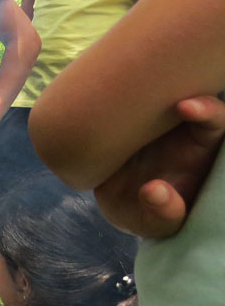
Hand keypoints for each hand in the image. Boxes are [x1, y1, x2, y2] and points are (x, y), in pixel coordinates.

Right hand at [94, 95, 224, 237]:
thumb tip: (154, 190)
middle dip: (175, 81)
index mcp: (199, 151)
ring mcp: (152, 120)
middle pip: (185, 92)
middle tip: (147, 81)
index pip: (214, 121)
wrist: (118, 203)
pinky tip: (92, 98)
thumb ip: (162, 214)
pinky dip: (111, 97)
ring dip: (141, 84)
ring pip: (154, 92)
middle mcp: (179, 128)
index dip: (206, 110)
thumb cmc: (146, 214)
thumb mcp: (153, 224)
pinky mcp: (126, 118)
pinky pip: (122, 102)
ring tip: (118, 85)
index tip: (185, 107)